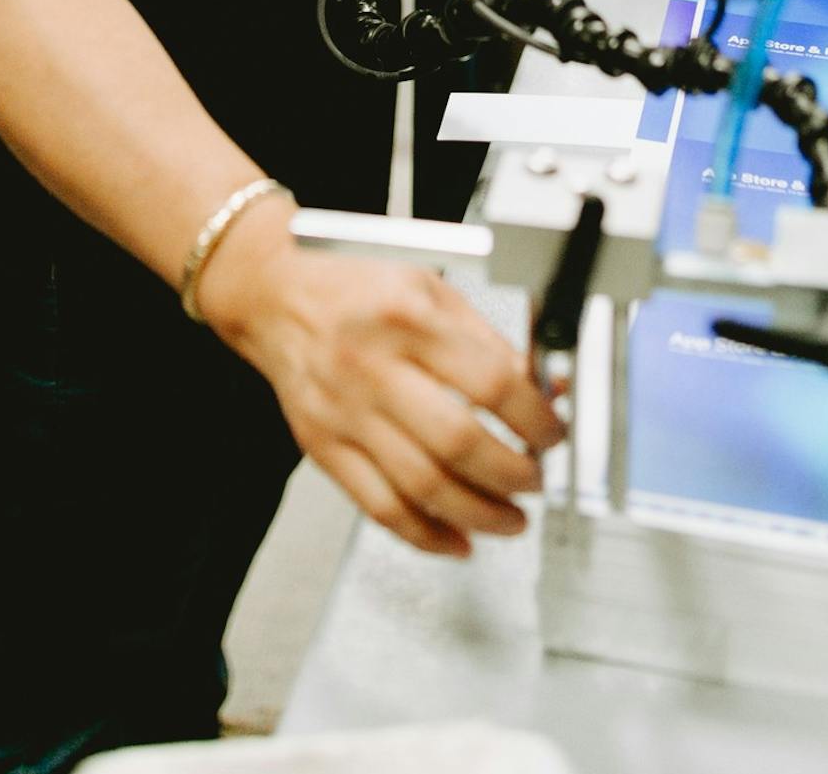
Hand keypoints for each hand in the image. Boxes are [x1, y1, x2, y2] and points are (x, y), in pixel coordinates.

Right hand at [201, 203, 563, 557]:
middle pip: (457, 441)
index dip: (534, 416)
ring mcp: (345, 413)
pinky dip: (425, 535)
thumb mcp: (428, 288)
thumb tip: (542, 387)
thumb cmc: (355, 287)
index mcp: (408, 317)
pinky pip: (379, 507)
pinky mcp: (323, 448)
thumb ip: (486, 339)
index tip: (553, 432)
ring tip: (511, 518)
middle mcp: (373, 366)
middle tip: (536, 478)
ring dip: (479, 514)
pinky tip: (457, 539)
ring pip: (422, 486)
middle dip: (513, 473)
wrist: (274, 296)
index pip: (489, 380)